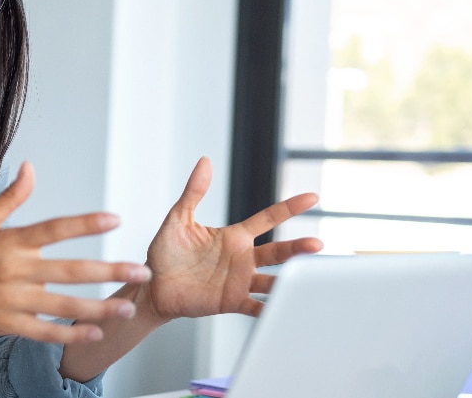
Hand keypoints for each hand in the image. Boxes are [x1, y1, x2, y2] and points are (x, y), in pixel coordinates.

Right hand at [0, 161, 151, 343]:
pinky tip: (93, 333)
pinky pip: (45, 332)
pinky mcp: (7, 325)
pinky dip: (70, 335)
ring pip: (63, 306)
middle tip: (140, 271)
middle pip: (70, 270)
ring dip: (98, 308)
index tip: (114, 220)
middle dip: (109, 271)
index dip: (85, 224)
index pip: (54, 229)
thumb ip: (10, 199)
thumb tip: (29, 168)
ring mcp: (11, 301)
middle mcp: (13, 271)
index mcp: (9, 242)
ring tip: (125, 307)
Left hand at [144, 157, 322, 319]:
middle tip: (317, 245)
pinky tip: (282, 309)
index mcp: (234, 237)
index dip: (289, 208)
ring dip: (289, 281)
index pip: (268, 219)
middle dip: (298, 248)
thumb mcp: (179, 219)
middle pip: (278, 252)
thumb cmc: (166, 254)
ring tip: (307, 281)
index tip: (312, 197)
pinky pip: (255, 307)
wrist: (154, 286)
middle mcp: (242, 259)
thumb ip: (193, 192)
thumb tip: (204, 161)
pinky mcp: (231, 301)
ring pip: (272, 281)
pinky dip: (270, 309)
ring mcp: (239, 281)